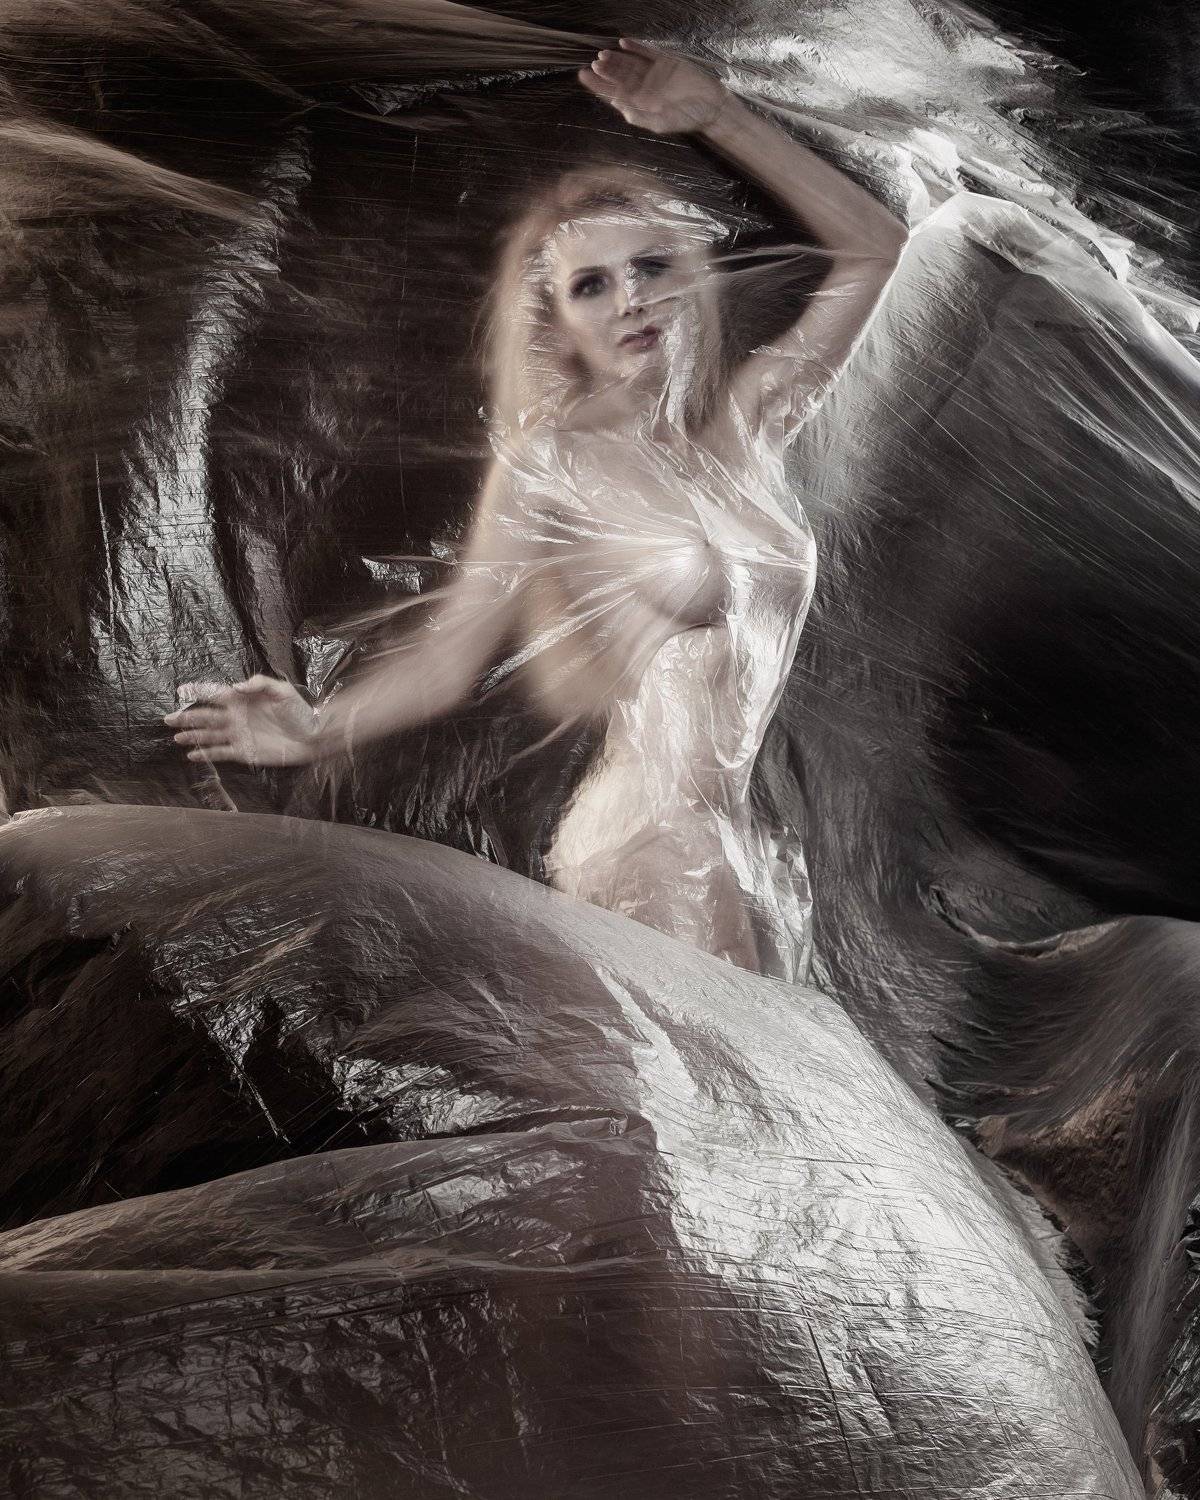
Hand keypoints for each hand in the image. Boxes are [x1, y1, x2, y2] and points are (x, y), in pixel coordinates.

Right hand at [164, 675, 319, 765]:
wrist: (311, 737)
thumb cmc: (299, 712)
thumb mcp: (282, 691)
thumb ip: (259, 683)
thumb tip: (236, 686)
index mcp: (242, 700)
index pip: (215, 694)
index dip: (198, 692)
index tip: (181, 691)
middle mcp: (236, 717)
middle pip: (205, 716)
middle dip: (187, 717)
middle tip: (168, 719)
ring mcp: (238, 735)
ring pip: (209, 735)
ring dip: (192, 736)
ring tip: (176, 737)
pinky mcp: (243, 751)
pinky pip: (220, 753)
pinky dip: (205, 754)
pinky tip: (191, 755)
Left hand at [578, 38, 729, 135]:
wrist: (712, 106)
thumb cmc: (689, 119)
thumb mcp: (663, 123)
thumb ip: (641, 117)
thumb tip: (619, 107)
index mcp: (641, 104)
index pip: (614, 94)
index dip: (598, 86)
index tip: (583, 76)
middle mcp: (644, 89)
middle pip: (619, 77)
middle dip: (605, 71)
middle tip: (593, 64)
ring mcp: (654, 74)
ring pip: (630, 64)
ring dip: (616, 59)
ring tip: (603, 54)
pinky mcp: (666, 62)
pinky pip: (647, 53)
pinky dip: (636, 47)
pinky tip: (623, 43)